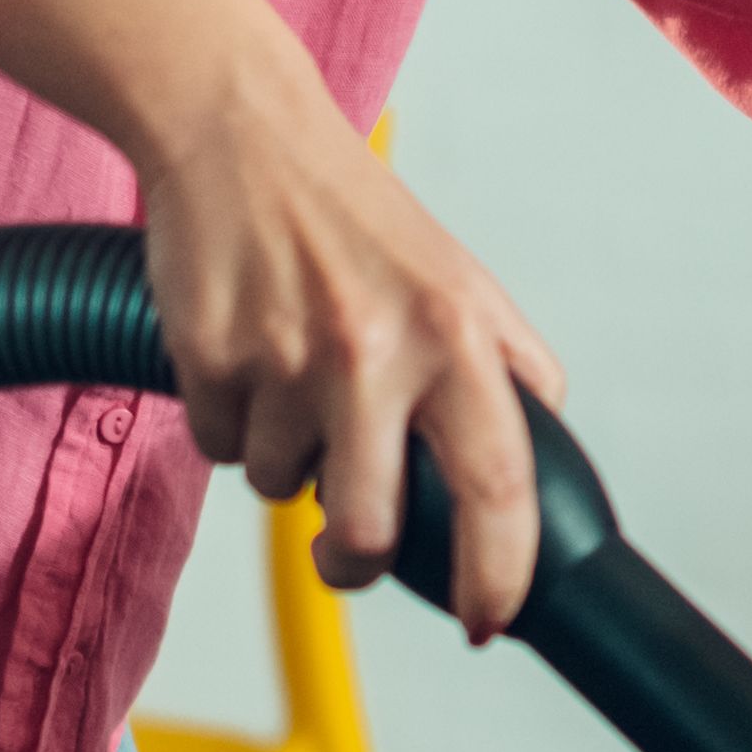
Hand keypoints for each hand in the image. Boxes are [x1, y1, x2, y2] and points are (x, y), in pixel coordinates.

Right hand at [0, 0, 569, 629]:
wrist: (238, 131)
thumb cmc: (350, 211)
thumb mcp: (455, 275)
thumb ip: (503, 367)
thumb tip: (542, 467)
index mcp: (457, 334)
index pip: (499, 484)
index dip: (496, 571)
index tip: (487, 619)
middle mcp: (378, 348)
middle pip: (365, 530)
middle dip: (351, 563)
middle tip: (345, 550)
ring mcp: (287, 355)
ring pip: (280, 486)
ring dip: (284, 459)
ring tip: (291, 377)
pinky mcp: (210, 355)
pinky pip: (220, 446)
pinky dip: (230, 422)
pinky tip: (244, 352)